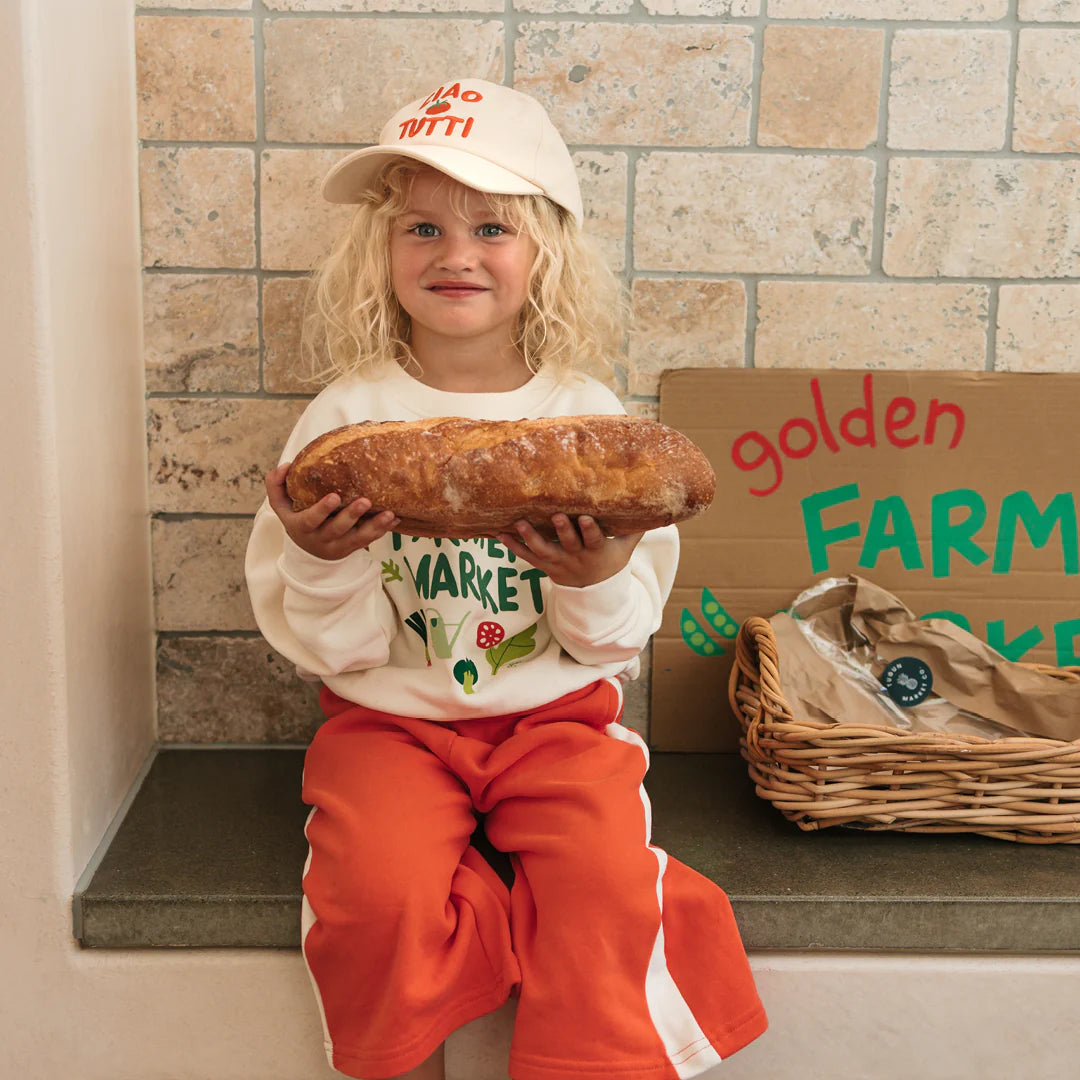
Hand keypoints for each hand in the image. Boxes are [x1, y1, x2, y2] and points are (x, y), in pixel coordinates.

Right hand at [265, 462, 398, 560]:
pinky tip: (395, 518)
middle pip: (337, 530)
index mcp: (301, 527)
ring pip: (358, 539)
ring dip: (375, 526)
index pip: (310, 520)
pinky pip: (369, 541)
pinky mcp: (353, 548)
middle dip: (351, 516)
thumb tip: (285, 466)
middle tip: (366, 501)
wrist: (308, 549)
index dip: (321, 510)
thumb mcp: (282, 505)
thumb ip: (277, 485)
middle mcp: (320, 539)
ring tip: (389, 513)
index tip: (334, 496)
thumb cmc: (297, 517)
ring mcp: (339, 546)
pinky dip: (383, 530)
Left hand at [498, 515, 643, 587]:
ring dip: (529, 537)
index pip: (594, 540)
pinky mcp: (544, 566)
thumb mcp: (625, 548)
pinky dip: (512, 547)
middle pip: (568, 544)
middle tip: (555, 516)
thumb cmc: (611, 561)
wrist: (594, 594)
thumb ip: (636, 528)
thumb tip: (659, 508)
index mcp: (596, 551)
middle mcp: (575, 558)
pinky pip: (526, 558)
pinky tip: (499, 534)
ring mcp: (558, 564)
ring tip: (518, 524)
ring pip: (542, 551)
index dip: (589, 530)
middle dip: (561, 530)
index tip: (584, 517)